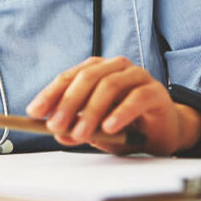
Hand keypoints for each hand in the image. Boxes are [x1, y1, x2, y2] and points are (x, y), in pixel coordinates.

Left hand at [26, 56, 200, 155]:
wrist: (166, 131)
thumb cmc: (127, 126)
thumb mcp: (97, 130)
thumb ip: (79, 129)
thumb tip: (58, 133)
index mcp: (96, 70)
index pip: (68, 77)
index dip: (50, 94)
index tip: (34, 112)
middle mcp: (115, 67)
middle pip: (86, 78)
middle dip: (67, 103)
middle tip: (54, 125)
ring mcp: (136, 76)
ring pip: (108, 86)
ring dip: (91, 111)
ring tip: (80, 133)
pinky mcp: (156, 91)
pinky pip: (136, 98)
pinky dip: (120, 112)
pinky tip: (109, 127)